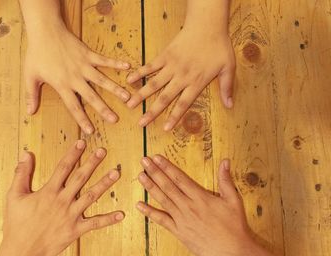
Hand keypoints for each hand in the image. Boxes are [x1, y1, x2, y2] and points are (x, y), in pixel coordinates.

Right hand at [0, 140, 123, 255]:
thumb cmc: (16, 224)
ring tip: (116, 173)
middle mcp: (62, 201)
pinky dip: (108, 219)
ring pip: (91, 196)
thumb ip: (22, 174)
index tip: (82, 142)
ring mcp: (71, 215)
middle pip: (80, 178)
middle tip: (103, 151)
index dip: (73, 153)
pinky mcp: (76, 230)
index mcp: (48, 191)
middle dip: (92, 163)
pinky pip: (95, 223)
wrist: (22, 251)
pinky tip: (121, 214)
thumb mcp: (14, 196)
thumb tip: (26, 154)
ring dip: (104, 184)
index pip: (63, 167)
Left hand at [25, 21, 130, 133]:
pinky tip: (127, 66)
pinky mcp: (88, 54)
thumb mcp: (30, 76)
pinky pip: (104, 60)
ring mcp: (84, 65)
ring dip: (115, 89)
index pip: (73, 106)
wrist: (44, 31)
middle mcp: (75, 77)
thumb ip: (31, 95)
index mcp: (62, 84)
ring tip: (127, 97)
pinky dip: (116, 62)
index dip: (82, 119)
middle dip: (104, 109)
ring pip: (102, 80)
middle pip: (92, 96)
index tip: (91, 131)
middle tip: (115, 120)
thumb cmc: (36, 54)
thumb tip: (30, 112)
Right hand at [126, 1, 234, 130]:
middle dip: (151, 112)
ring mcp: (171, 66)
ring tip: (129, 104)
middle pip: (164, 98)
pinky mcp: (165, 55)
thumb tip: (230, 105)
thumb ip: (227, 88)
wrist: (208, 24)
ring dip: (141, 95)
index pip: (183, 104)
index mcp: (196, 82)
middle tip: (141, 123)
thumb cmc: (219, 46)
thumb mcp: (229, 67)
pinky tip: (129, 80)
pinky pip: (150, 66)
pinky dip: (140, 73)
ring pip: (154, 84)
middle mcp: (181, 77)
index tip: (164, 128)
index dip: (174, 117)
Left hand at [136, 156, 287, 255]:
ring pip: (162, 200)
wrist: (234, 251)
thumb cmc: (234, 226)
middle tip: (144, 161)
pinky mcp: (179, 232)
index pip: (179, 178)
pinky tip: (139, 205)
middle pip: (167, 186)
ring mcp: (182, 219)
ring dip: (150, 187)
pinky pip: (161, 220)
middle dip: (154, 172)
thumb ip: (226, 179)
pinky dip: (149, 213)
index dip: (167, 166)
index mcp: (200, 197)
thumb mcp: (233, 200)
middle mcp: (188, 206)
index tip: (157, 158)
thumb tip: (225, 161)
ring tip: (140, 176)